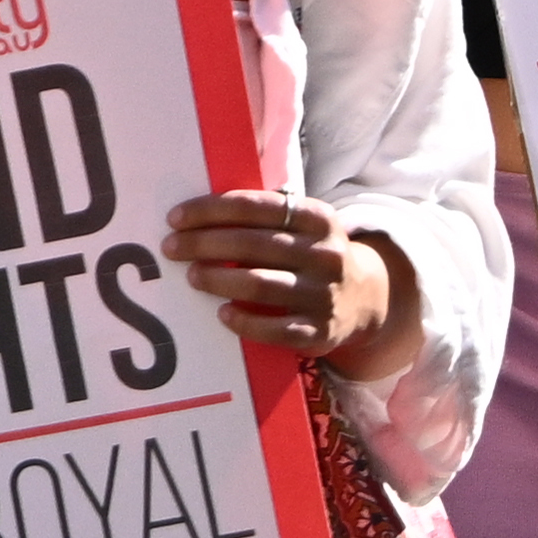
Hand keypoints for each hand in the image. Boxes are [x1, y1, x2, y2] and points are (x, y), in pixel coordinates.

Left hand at [167, 185, 409, 369]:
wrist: (366, 298)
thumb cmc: (310, 254)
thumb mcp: (302, 226)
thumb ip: (263, 216)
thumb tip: (195, 214)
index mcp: (318, 218)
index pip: (255, 206)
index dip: (210, 210)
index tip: (175, 218)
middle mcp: (326, 254)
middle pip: (251, 244)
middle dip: (203, 244)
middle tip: (171, 248)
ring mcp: (325, 294)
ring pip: (260, 284)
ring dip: (217, 279)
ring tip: (192, 276)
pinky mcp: (321, 330)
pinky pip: (276, 329)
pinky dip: (245, 322)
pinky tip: (223, 314)